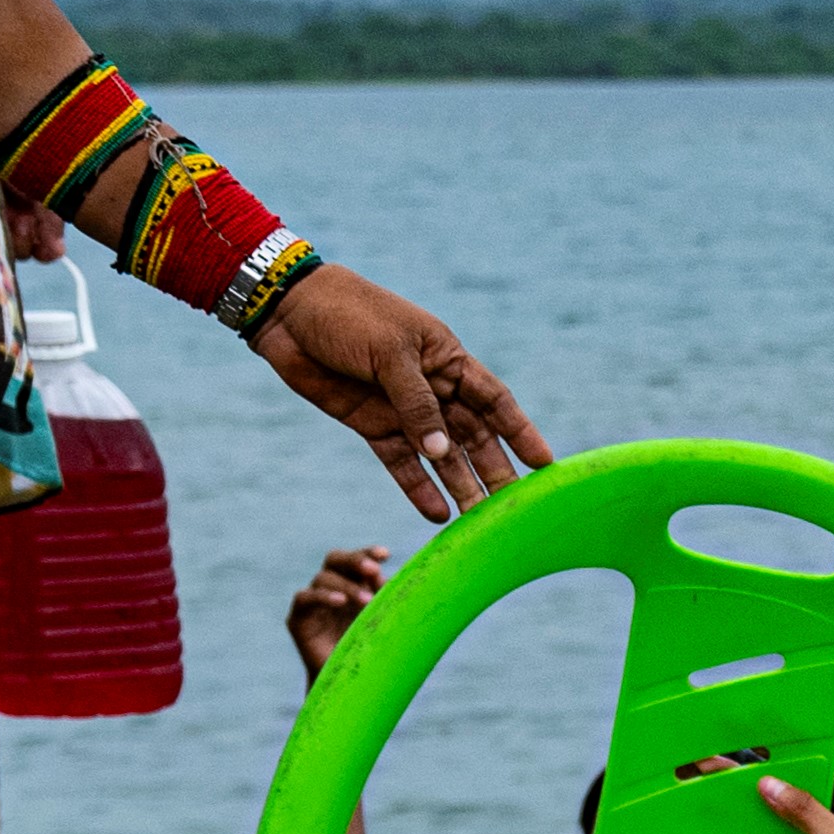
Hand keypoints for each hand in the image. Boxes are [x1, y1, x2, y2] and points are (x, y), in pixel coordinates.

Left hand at [242, 264, 546, 524]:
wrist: (287, 312)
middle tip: (511, 508)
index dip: (521, 432)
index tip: (545, 464)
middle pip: (473, 436)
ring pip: (440, 455)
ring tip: (476, 521)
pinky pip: (400, 462)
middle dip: (493, 470)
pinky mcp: (370, 424)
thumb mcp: (389, 353)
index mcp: (447, 359)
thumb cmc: (348, 315)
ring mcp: (401, 409)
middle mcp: (431, 387)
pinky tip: (436, 514)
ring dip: (459, 485)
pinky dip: (418, 486)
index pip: (495, 401)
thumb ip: (417, 404)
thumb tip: (442, 453)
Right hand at [281, 543, 396, 685]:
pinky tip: (340, 602)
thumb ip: (385, 599)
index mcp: (353, 585)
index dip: (368, 553)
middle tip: (373, 569)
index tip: (385, 554)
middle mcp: (331, 589)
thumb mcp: (383, 622)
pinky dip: (322, 596)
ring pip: (323, 578)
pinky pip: (304, 597)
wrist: (349, 686)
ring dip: (346, 586)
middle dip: (355, 560)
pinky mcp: (297, 618)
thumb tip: (387, 578)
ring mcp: (312, 602)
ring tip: (366, 601)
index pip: (357, 560)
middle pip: (335, 559)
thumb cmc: (371, 652)